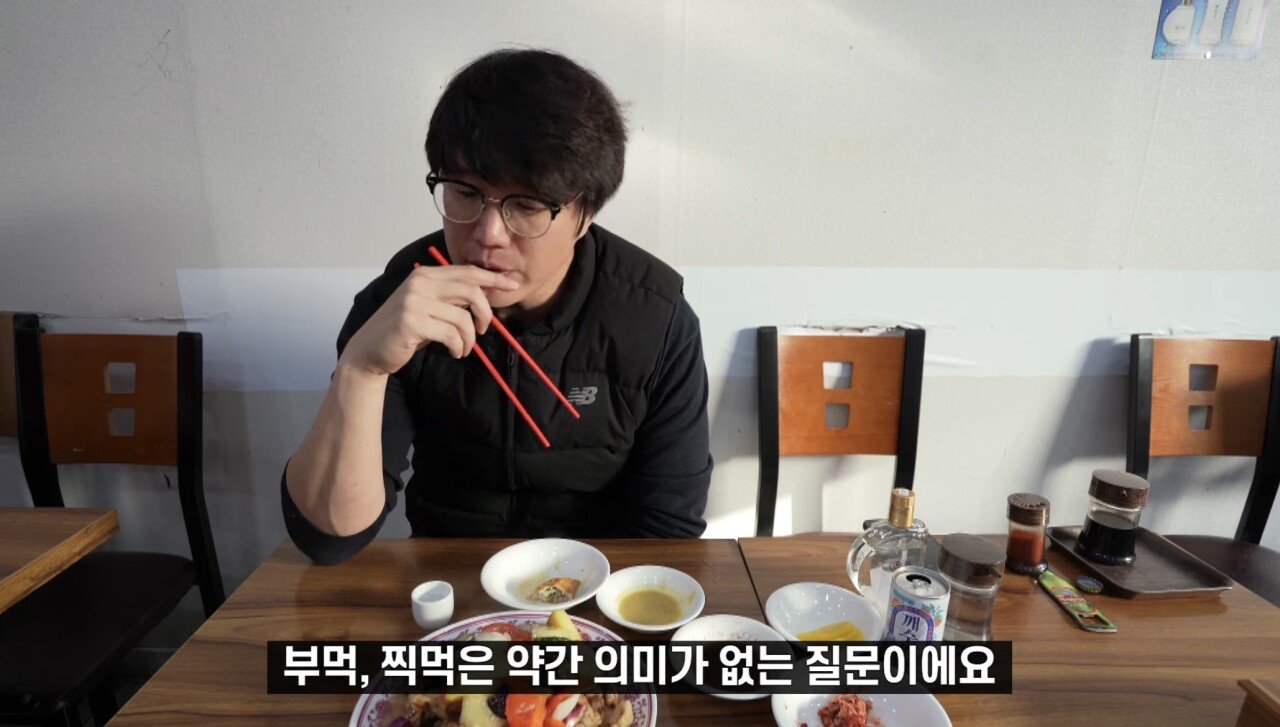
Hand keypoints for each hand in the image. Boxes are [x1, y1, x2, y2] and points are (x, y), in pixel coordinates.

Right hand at [339, 265, 518, 375]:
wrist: (369, 350)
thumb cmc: (404, 331)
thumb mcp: (428, 306)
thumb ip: (450, 297)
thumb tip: (486, 294)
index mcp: (426, 275)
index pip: (467, 271)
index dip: (492, 278)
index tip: (511, 284)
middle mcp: (420, 283)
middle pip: (471, 291)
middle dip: (485, 312)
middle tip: (484, 329)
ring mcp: (414, 302)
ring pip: (463, 318)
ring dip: (470, 338)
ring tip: (463, 348)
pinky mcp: (412, 322)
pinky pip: (452, 334)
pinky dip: (459, 346)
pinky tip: (455, 352)